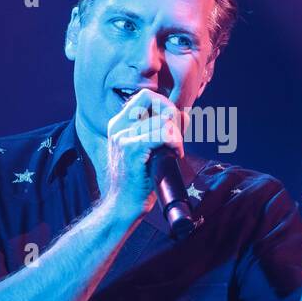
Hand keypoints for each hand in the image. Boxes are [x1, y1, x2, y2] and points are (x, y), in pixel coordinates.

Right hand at [102, 89, 185, 222]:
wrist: (124, 205)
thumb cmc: (137, 180)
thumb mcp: (146, 150)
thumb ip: (160, 130)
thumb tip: (182, 115)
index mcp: (118, 124)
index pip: (145, 96)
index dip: (164, 104)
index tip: (173, 124)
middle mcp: (118, 126)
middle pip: (155, 101)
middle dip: (172, 114)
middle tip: (177, 136)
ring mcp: (123, 136)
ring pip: (163, 121)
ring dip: (177, 136)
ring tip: (175, 151)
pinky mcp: (131, 149)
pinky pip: (163, 134)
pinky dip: (175, 143)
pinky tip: (175, 155)